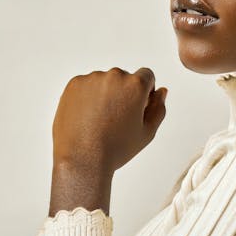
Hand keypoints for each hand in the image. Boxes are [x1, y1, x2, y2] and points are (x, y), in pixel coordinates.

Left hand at [52, 67, 167, 176]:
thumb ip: (158, 108)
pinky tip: (87, 118)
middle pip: (124, 79)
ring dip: (105, 94)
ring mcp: (92, 79)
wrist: (82, 159)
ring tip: (99, 121)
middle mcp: (114, 76)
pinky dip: (87, 97)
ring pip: (104, 82)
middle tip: (116, 119)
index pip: (146, 75)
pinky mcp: (74, 84)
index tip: (137, 107)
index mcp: (135, 85)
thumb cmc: (115, 149)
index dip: (145, 92)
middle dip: (123, 93)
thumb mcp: (147, 132)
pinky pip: (86, 86)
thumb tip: (161, 92)